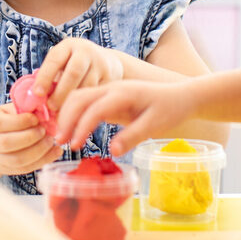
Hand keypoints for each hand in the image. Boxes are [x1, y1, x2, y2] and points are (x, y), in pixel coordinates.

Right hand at [0, 104, 62, 175]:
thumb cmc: (6, 120)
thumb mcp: (10, 109)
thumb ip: (24, 109)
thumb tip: (45, 110)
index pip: (0, 124)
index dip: (20, 122)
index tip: (36, 118)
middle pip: (7, 143)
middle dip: (30, 137)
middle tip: (45, 130)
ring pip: (17, 159)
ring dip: (38, 150)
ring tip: (51, 140)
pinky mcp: (7, 170)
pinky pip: (26, 168)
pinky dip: (43, 160)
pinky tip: (56, 151)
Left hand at [32, 38, 123, 111]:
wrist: (109, 62)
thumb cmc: (75, 66)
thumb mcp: (63, 62)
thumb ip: (51, 76)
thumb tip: (35, 97)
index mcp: (69, 46)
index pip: (54, 60)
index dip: (44, 78)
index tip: (37, 94)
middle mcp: (86, 51)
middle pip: (72, 73)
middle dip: (60, 93)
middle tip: (51, 108)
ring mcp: (101, 63)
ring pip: (86, 85)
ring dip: (74, 101)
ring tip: (63, 113)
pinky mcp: (111, 76)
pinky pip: (97, 92)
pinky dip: (87, 104)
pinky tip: (78, 112)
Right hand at [55, 80, 193, 154]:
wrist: (181, 95)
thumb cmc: (170, 109)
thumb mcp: (155, 125)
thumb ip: (133, 136)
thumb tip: (112, 151)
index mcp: (124, 93)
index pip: (94, 108)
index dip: (81, 127)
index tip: (74, 146)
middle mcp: (113, 88)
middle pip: (79, 97)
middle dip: (66, 119)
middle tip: (59, 143)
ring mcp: (110, 90)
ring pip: (79, 97)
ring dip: (67, 115)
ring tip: (62, 138)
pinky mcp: (110, 97)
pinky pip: (86, 101)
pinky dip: (74, 113)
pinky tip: (71, 130)